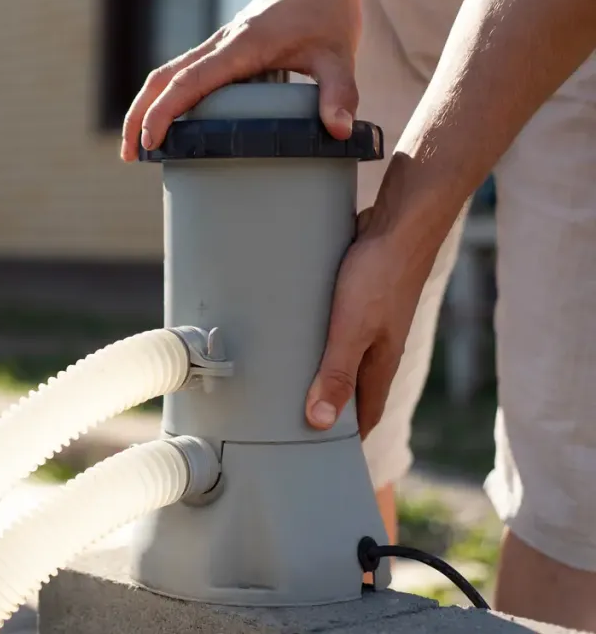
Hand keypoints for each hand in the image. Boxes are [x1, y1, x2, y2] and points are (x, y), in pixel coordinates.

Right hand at [120, 0, 361, 161]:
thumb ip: (339, 92)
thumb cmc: (326, 8)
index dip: (165, 112)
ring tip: (138, 148)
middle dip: (139, 115)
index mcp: (241, 46)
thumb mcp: (340, 52)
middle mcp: (220, 45)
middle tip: (129, 156)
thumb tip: (338, 131)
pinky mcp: (221, 51)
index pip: (190, 81)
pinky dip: (166, 99)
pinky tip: (170, 126)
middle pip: (162, 78)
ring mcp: (217, 47)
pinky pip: (183, 74)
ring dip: (145, 107)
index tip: (151, 143)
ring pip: (166, 74)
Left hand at [303, 208, 438, 437]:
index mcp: (380, 365)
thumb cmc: (379, 276)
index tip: (320, 458)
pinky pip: (335, 330)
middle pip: (351, 390)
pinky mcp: (357, 299)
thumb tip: (319, 422)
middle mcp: (378, 348)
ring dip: (320, 372)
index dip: (344, 440)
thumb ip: (337, 373)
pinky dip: (316, 340)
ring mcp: (369, 323)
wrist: (399, 225)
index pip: (363, 416)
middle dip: (327, 408)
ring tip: (283, 383)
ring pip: (343, 358)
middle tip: (290, 423)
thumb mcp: (352, 329)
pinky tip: (293, 336)